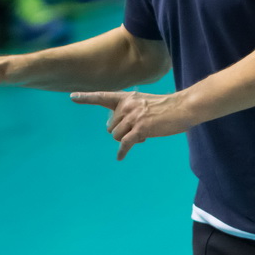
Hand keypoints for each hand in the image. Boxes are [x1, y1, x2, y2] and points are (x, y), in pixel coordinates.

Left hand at [70, 90, 193, 159]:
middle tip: (138, 130)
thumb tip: (120, 130)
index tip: (72, 96)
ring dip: (126, 139)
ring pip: (116, 136)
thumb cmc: (165, 107)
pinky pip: (125, 144)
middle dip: (121, 132)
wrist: (182, 107)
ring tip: (143, 135)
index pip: (102, 96)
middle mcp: (126, 106)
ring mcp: (133, 117)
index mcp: (126, 97)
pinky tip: (120, 157)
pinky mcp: (140, 129)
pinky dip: (122, 151)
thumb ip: (129, 111)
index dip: (87, 97)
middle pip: (110, 126)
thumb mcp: (143, 103)